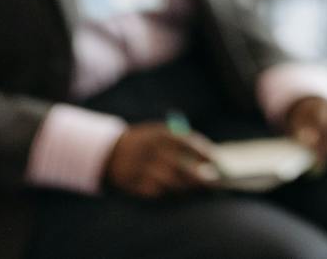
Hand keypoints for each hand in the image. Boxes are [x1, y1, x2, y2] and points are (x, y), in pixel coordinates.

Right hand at [104, 124, 218, 198]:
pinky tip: (176, 193)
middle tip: (212, 183)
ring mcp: (141, 167)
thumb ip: (180, 142)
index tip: (217, 161)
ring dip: (185, 187)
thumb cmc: (144, 143)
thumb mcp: (159, 133)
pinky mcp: (134, 183)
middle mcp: (151, 150)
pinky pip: (156, 191)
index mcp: (159, 134)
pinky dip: (168, 193)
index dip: (204, 153)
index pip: (188, 142)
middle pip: (182, 166)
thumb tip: (209, 158)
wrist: (109, 152)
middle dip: (200, 176)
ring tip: (196, 189)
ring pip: (171, 182)